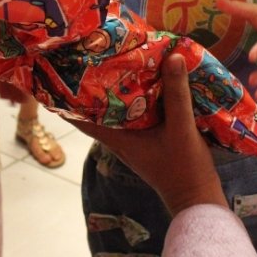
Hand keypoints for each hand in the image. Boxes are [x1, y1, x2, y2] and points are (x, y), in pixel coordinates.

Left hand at [68, 54, 226, 215]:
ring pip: (117, 113)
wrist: (198, 199)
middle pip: (97, 111)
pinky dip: (135, 100)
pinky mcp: (146, 142)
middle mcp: (120, 140)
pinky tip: (146, 84)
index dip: (66, 102)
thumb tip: (172, 57)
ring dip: (115, 92)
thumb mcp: (182, 128)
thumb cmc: (185, 168)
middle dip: (93, 87)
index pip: (81, 120)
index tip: (58, 77)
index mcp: (119, 139)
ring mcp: (133, 142)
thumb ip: (177, 94)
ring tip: (115, 63)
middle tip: (90, 59)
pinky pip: (134, 117)